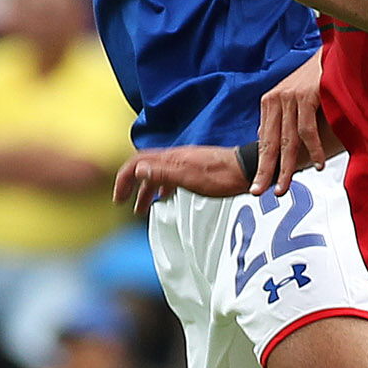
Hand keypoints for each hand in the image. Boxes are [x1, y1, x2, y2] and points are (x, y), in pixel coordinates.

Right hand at [114, 145, 250, 209]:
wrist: (248, 171)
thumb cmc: (222, 176)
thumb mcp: (189, 178)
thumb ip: (163, 174)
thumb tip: (137, 170)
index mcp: (171, 158)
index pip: (137, 162)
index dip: (123, 179)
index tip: (119, 198)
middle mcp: (175, 157)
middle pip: (143, 167)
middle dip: (130, 184)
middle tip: (123, 202)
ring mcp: (185, 163)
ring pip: (157, 174)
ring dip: (145, 190)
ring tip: (141, 209)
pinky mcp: (195, 170)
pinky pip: (170, 177)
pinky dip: (161, 188)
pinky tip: (164, 198)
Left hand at [255, 52, 339, 193]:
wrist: (335, 52)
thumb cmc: (319, 77)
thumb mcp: (296, 98)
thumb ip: (283, 118)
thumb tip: (269, 139)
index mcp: (270, 102)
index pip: (265, 140)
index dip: (262, 165)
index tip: (258, 185)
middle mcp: (277, 99)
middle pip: (271, 143)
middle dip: (267, 171)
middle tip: (263, 191)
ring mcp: (290, 97)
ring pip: (287, 140)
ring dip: (289, 166)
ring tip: (287, 185)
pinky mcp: (306, 96)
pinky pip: (307, 130)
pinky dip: (313, 150)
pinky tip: (317, 164)